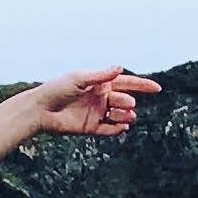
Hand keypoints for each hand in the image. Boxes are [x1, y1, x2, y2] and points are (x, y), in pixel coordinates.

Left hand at [34, 65, 162, 136]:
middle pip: (124, 101)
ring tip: (128, 117)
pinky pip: (108, 130)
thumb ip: (100, 75)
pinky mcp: (90, 127)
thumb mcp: (80, 78)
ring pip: (119, 116)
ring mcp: (96, 113)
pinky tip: (122, 127)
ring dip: (126, 117)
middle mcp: (100, 98)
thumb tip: (120, 68)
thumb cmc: (57, 89)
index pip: (126, 83)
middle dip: (128, 103)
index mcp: (100, 83)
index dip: (142, 85)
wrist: (40, 109)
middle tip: (126, 104)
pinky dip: (117, 129)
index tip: (157, 88)